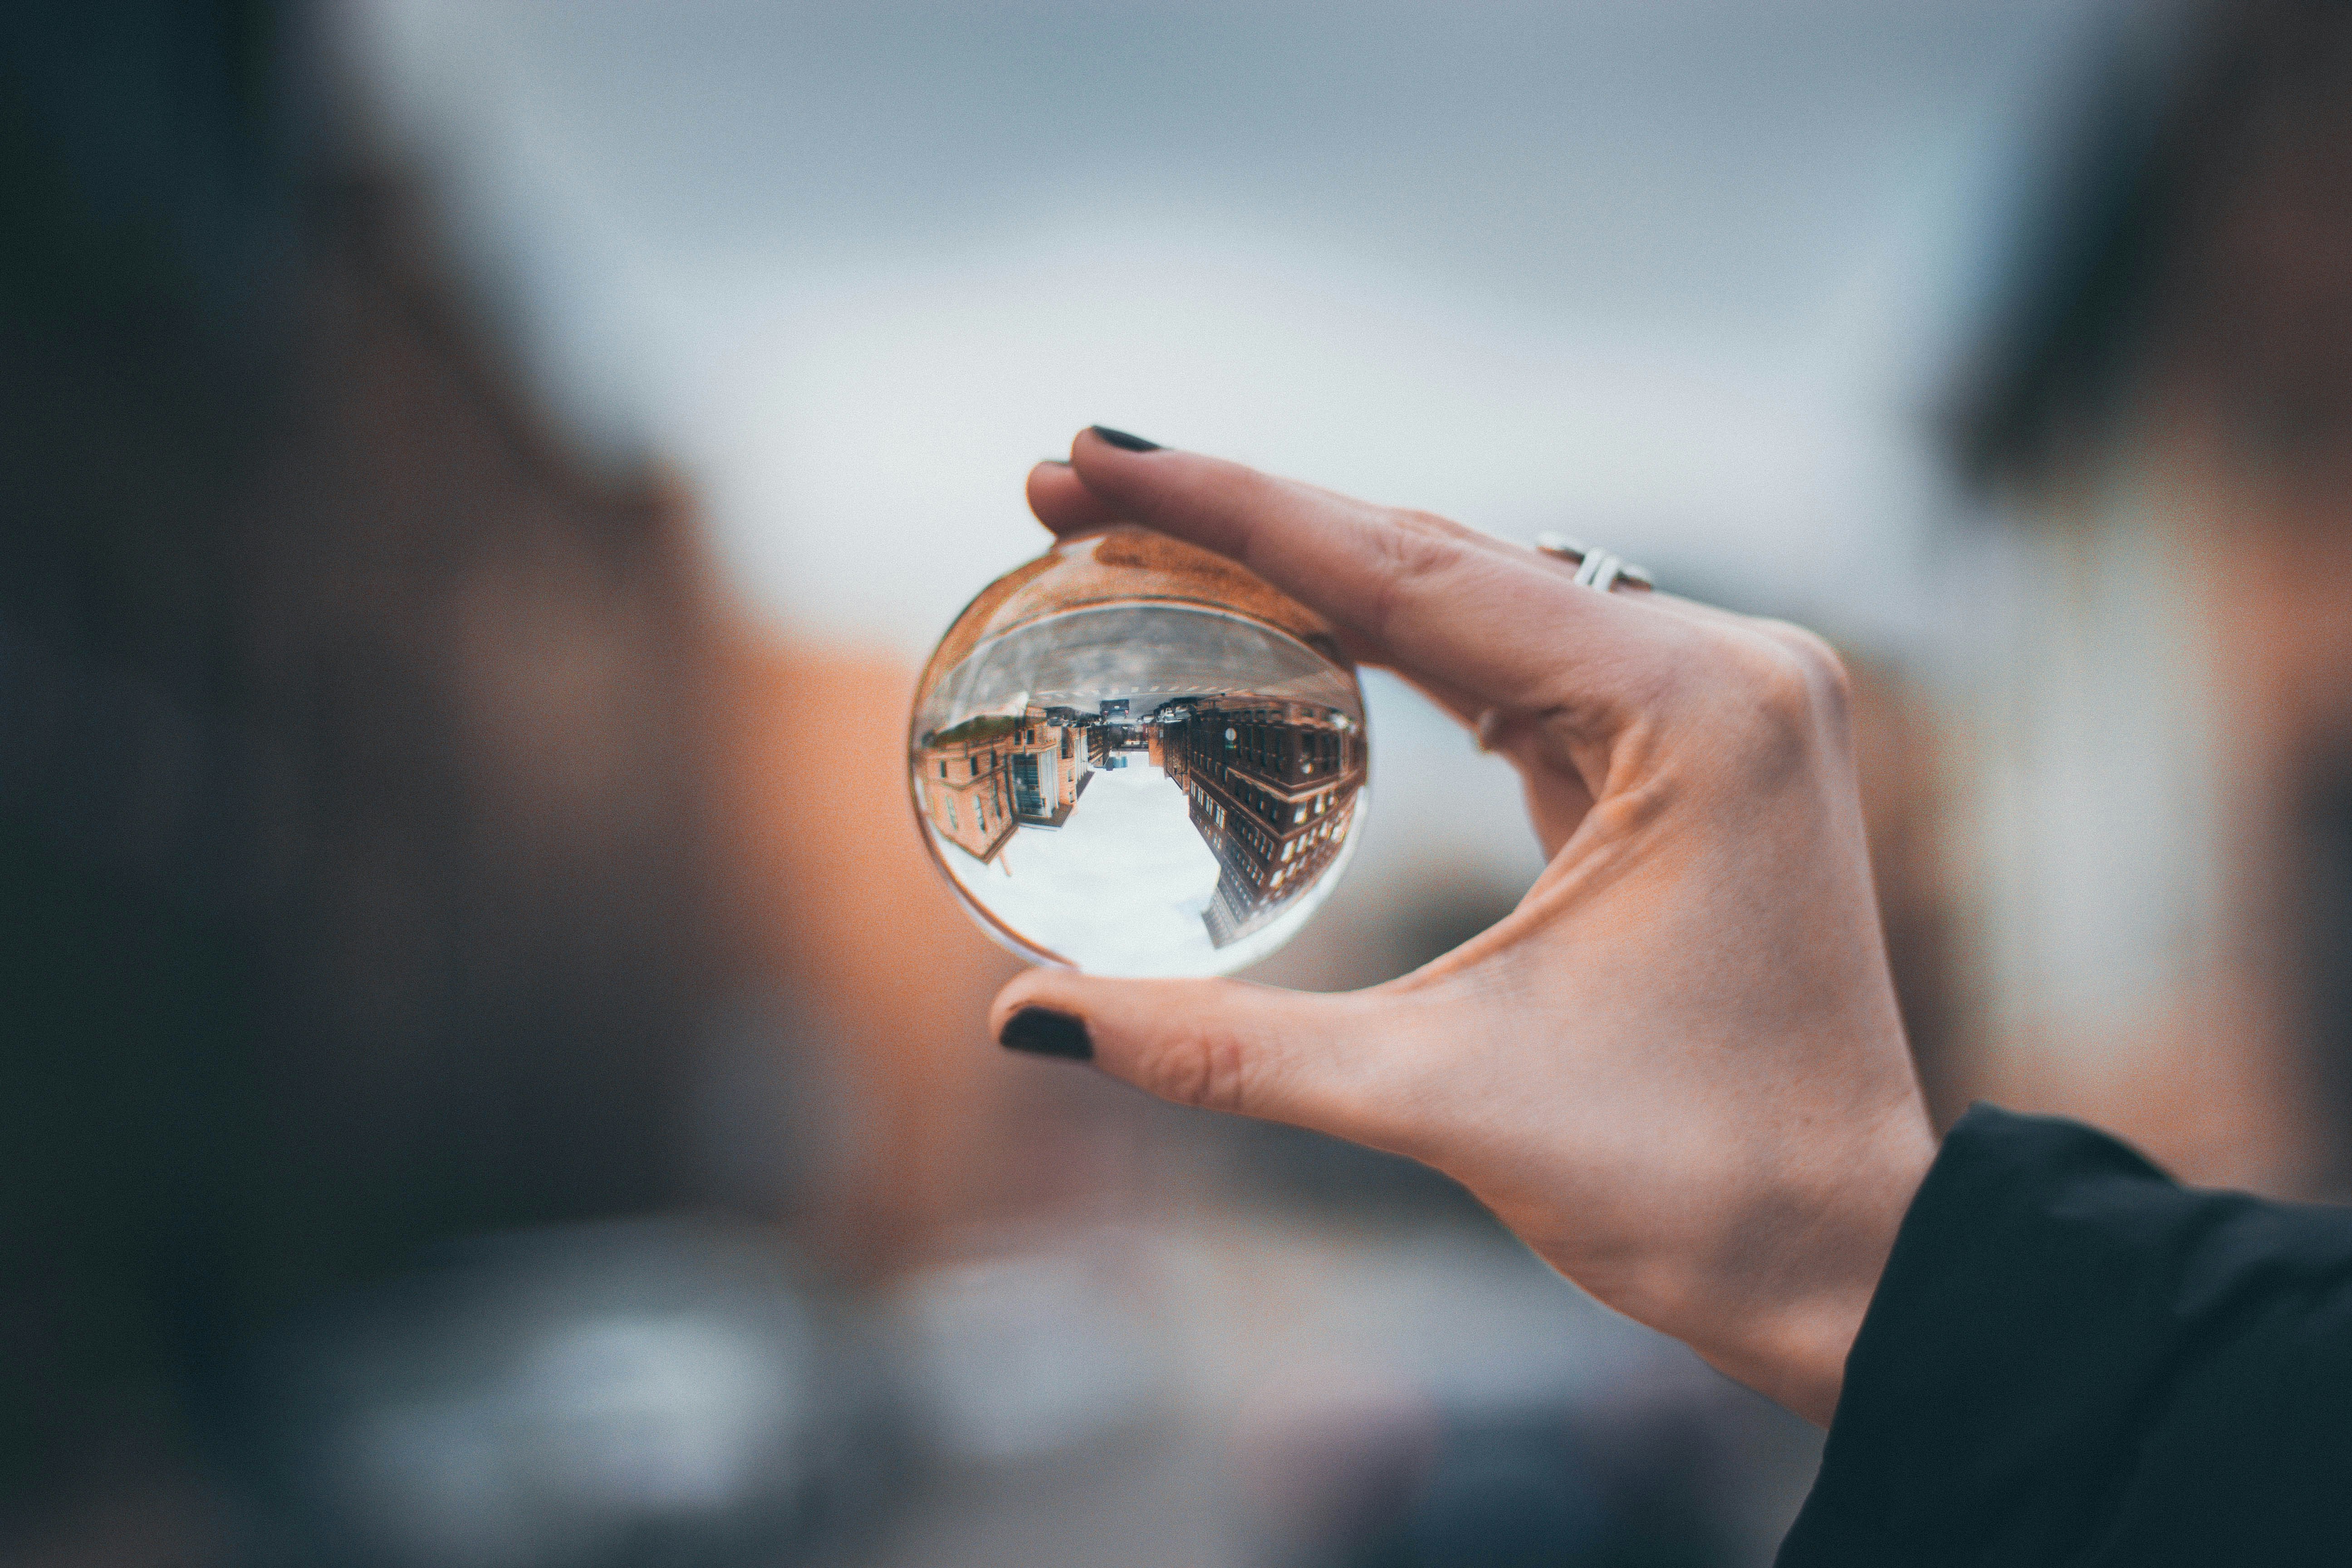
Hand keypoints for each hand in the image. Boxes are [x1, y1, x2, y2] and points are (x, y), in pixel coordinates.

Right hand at [994, 430, 1935, 1425]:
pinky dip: (1403, 644)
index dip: (1235, 509)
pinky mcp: (1696, 751)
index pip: (1415, 575)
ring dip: (1323, 573)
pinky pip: (1521, 663)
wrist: (1847, 1259)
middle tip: (1082, 484)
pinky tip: (1299, 618)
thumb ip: (1225, 1047)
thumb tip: (1026, 1019)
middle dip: (1256, 523)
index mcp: (1696, 708)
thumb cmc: (1692, 1184)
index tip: (1092, 457)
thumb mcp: (1436, 1097)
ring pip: (1480, 600)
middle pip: (1443, 560)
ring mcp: (1720, 705)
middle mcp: (1725, 671)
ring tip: (1160, 537)